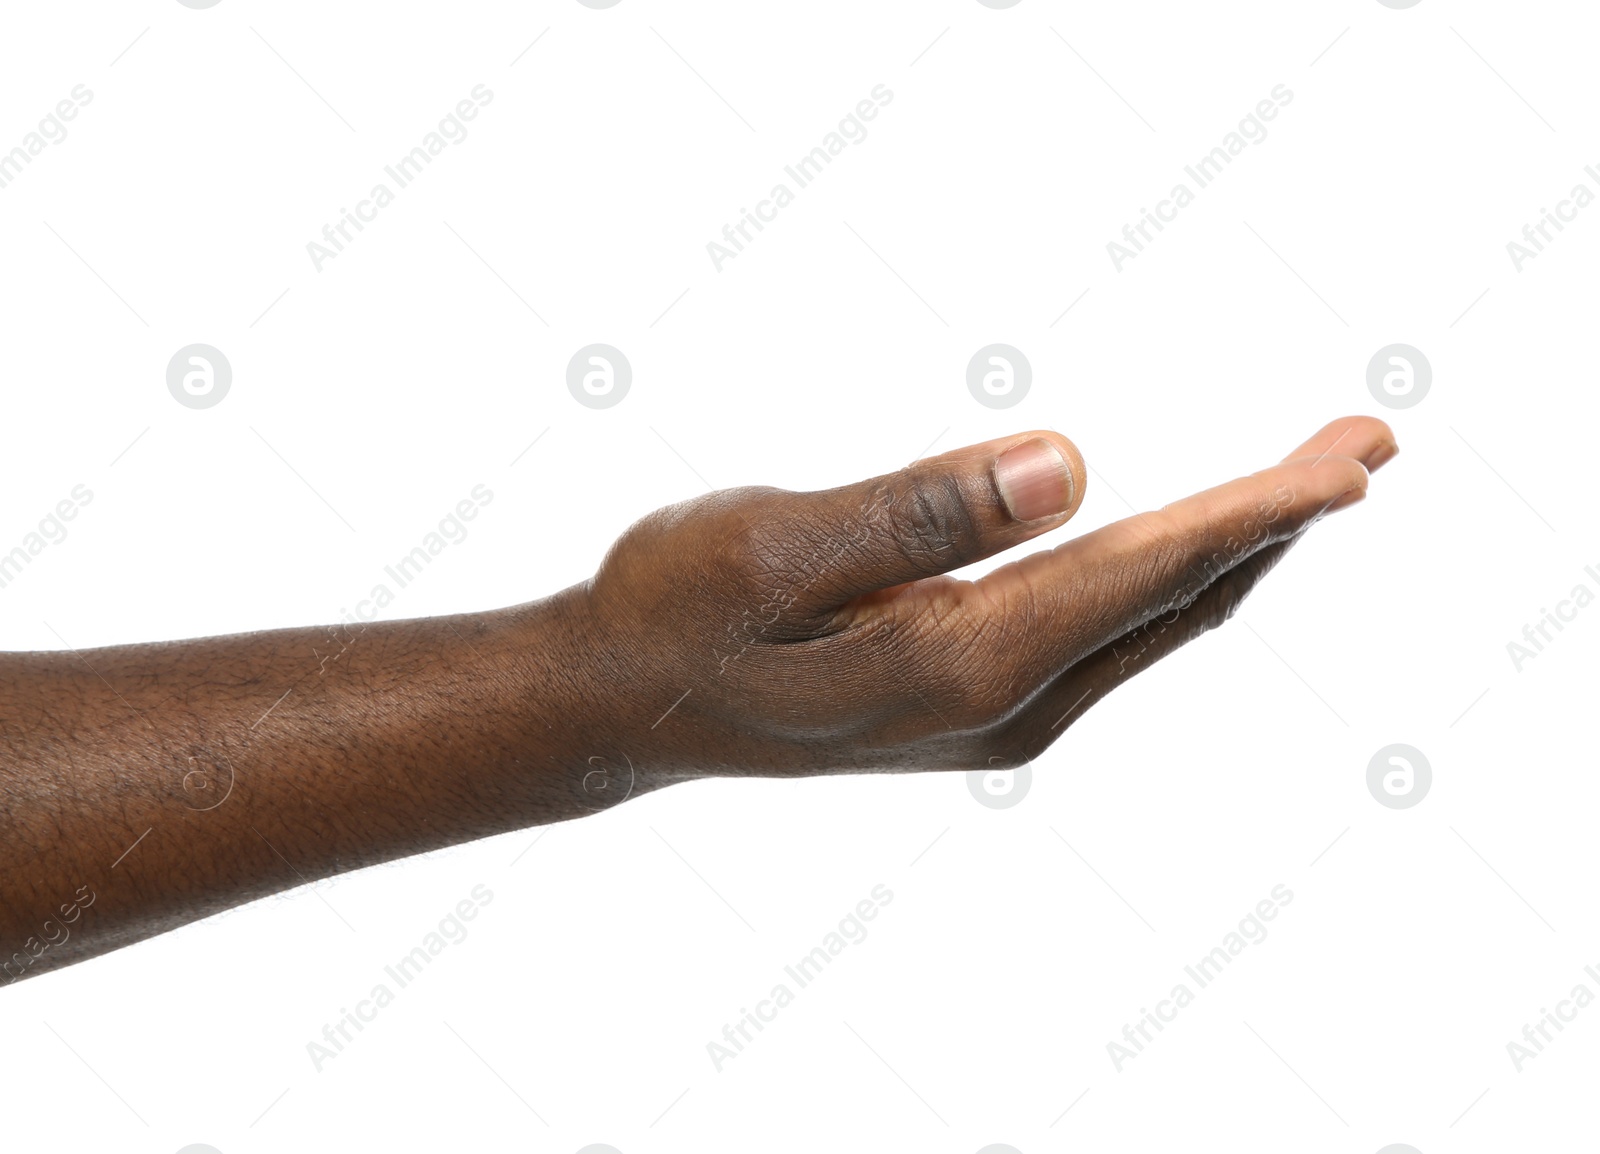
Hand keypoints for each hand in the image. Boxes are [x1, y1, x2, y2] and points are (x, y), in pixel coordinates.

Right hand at [567, 417, 1394, 786]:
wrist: (622, 702)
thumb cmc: (678, 608)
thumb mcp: (778, 545)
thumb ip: (922, 512)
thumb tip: (1072, 464)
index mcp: (963, 662)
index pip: (1147, 571)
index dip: (1257, 511)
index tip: (1352, 460)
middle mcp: (1001, 708)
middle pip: (1174, 605)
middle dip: (1274, 526)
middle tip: (1359, 446)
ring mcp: (992, 721)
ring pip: (1148, 629)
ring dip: (1229, 555)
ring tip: (1299, 489)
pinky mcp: (971, 709)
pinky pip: (1106, 640)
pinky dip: (1164, 583)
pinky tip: (1181, 551)